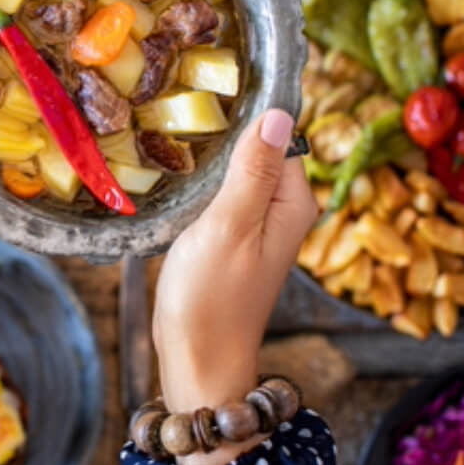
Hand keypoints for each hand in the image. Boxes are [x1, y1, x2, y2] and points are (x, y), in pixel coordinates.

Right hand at [152, 109, 316, 464]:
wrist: (197, 359)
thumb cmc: (211, 298)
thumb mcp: (228, 226)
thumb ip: (252, 171)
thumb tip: (278, 112)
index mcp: (293, 203)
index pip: (279, 136)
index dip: (245, 119)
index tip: (208, 105)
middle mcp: (283, 211)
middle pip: (257, 151)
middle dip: (223, 137)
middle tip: (180, 124)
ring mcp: (257, 225)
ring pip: (235, 171)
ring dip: (207, 162)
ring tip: (170, 145)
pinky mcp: (232, 237)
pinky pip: (222, 193)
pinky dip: (200, 185)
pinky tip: (175, 181)